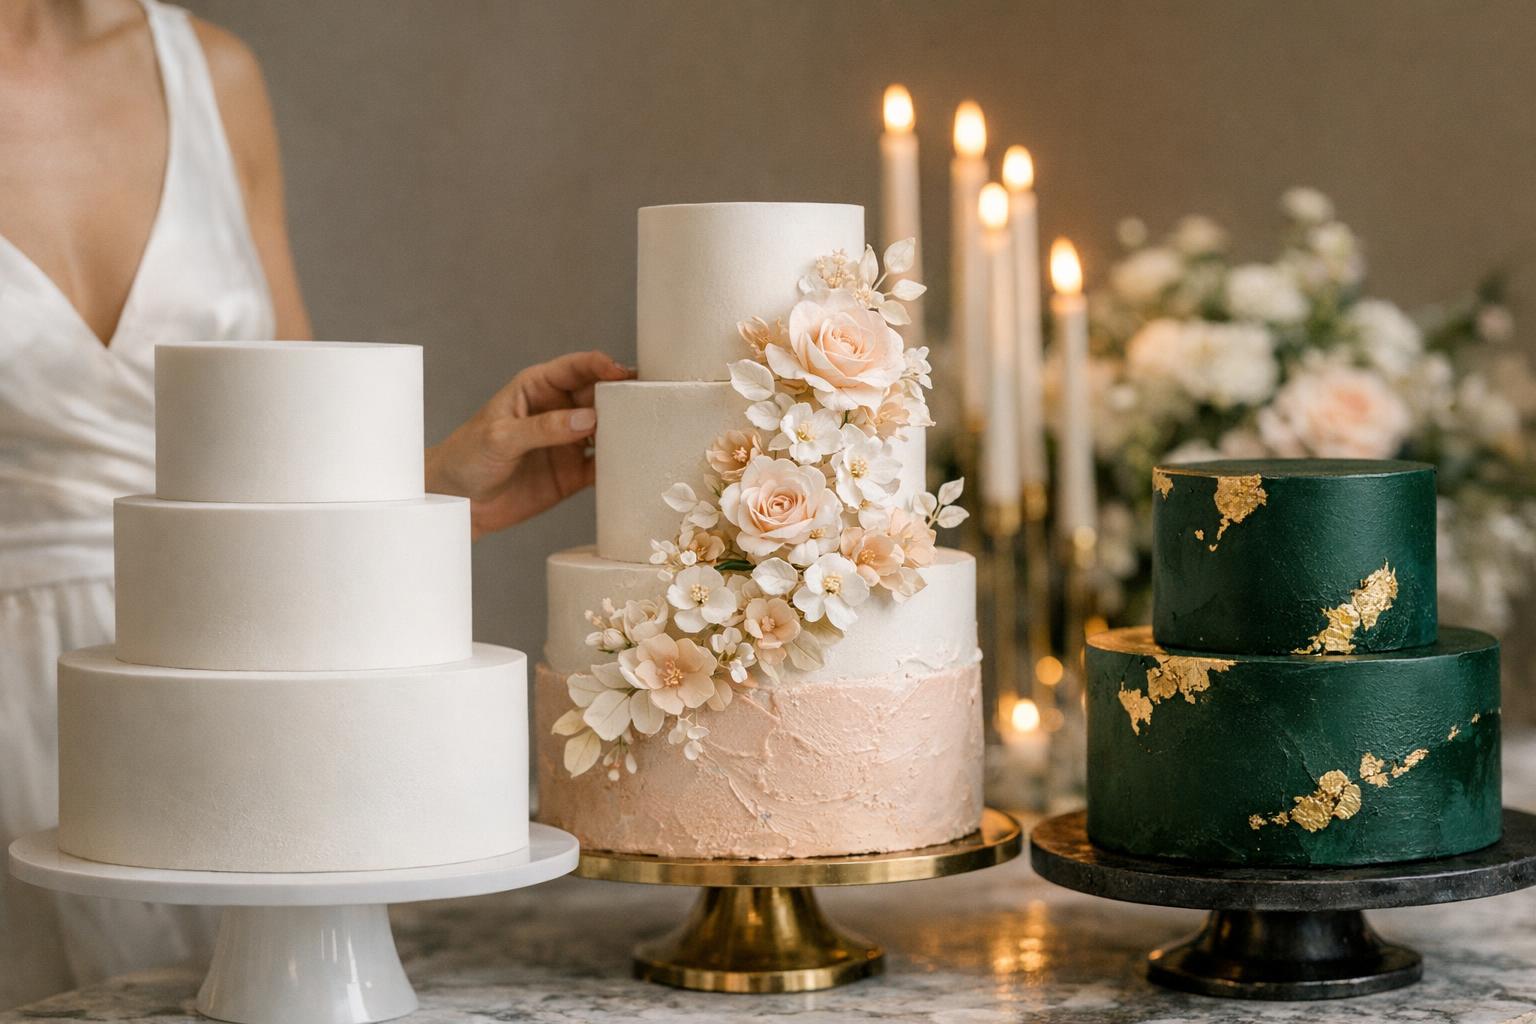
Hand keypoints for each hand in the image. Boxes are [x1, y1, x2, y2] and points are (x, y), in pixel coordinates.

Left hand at [425, 351, 632, 538]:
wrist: (455, 504)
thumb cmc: (467, 457)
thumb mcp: (501, 437)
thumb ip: (543, 427)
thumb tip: (587, 419)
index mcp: (538, 388)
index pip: (575, 368)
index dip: (601, 365)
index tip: (622, 372)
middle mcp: (559, 411)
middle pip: (600, 397)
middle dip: (623, 398)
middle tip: (646, 404)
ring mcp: (568, 443)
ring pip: (607, 430)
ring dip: (626, 431)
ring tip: (648, 435)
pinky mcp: (573, 474)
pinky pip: (603, 466)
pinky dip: (619, 465)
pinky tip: (634, 465)